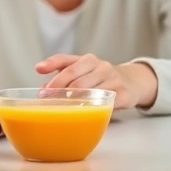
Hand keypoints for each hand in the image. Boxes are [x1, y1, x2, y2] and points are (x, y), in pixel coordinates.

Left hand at [35, 54, 157, 108]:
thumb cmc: (99, 78)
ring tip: (62, 106)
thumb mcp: (81, 73)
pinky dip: (94, 107)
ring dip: (73, 99)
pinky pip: (106, 101)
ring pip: (87, 89)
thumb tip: (43, 90)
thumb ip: (62, 78)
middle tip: (47, 98)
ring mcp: (112, 78)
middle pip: (73, 75)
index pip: (65, 59)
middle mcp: (99, 65)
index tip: (38, 69)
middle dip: (58, 88)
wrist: (131, 82)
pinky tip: (86, 111)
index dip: (50, 64)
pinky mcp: (123, 92)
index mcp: (85, 59)